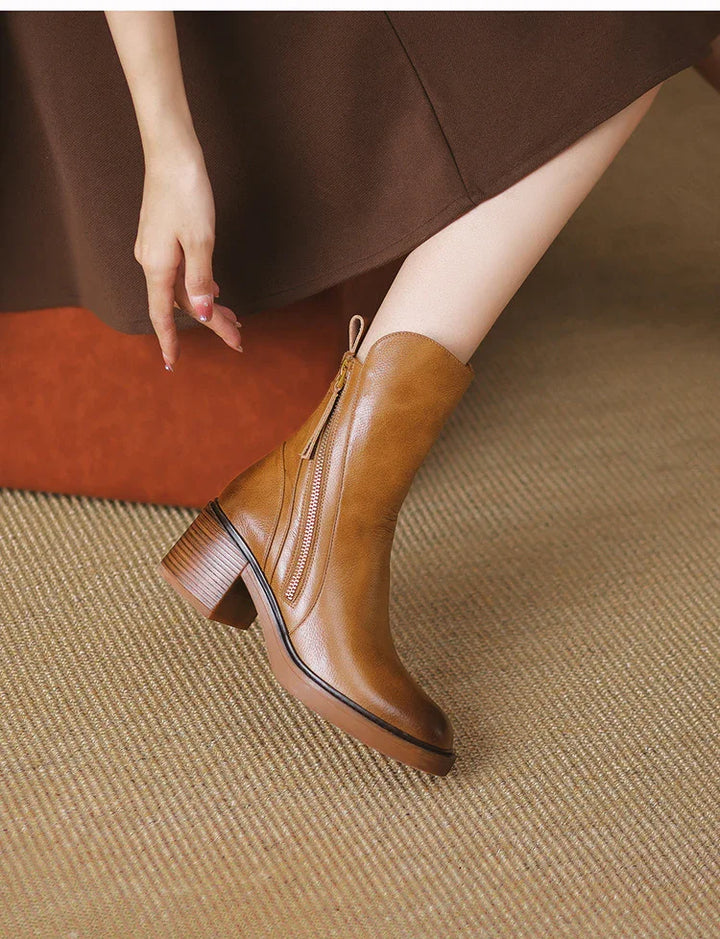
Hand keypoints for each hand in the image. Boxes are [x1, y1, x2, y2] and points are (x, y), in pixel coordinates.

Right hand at [133, 150, 241, 369]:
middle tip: (239, 340)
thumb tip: (203, 313)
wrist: (172, 152)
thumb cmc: (186, 192)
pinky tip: (215, 292)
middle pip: (182, 303)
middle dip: (211, 322)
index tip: (173, 364)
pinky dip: (201, 286)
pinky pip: (182, 271)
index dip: (170, 340)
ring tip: (235, 320)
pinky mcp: (163, 237)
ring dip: (209, 305)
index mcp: (158, 266)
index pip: (163, 314)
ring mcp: (157, 249)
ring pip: (184, 287)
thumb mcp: (200, 240)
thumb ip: (200, 280)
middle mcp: (152, 261)